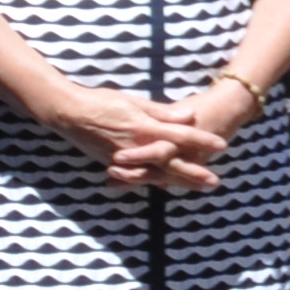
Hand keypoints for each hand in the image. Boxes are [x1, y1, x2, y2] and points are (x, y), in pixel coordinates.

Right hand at [36, 77, 225, 189]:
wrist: (67, 112)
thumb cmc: (102, 101)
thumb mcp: (134, 101)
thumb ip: (162, 112)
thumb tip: (190, 116)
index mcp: (143, 128)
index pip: (179, 135)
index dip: (201, 140)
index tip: (222, 145)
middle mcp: (135, 147)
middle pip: (170, 163)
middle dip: (193, 173)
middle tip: (215, 182)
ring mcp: (123, 159)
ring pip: (155, 174)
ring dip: (177, 181)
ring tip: (197, 187)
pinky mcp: (113, 164)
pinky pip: (137, 176)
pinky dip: (152, 181)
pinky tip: (166, 186)